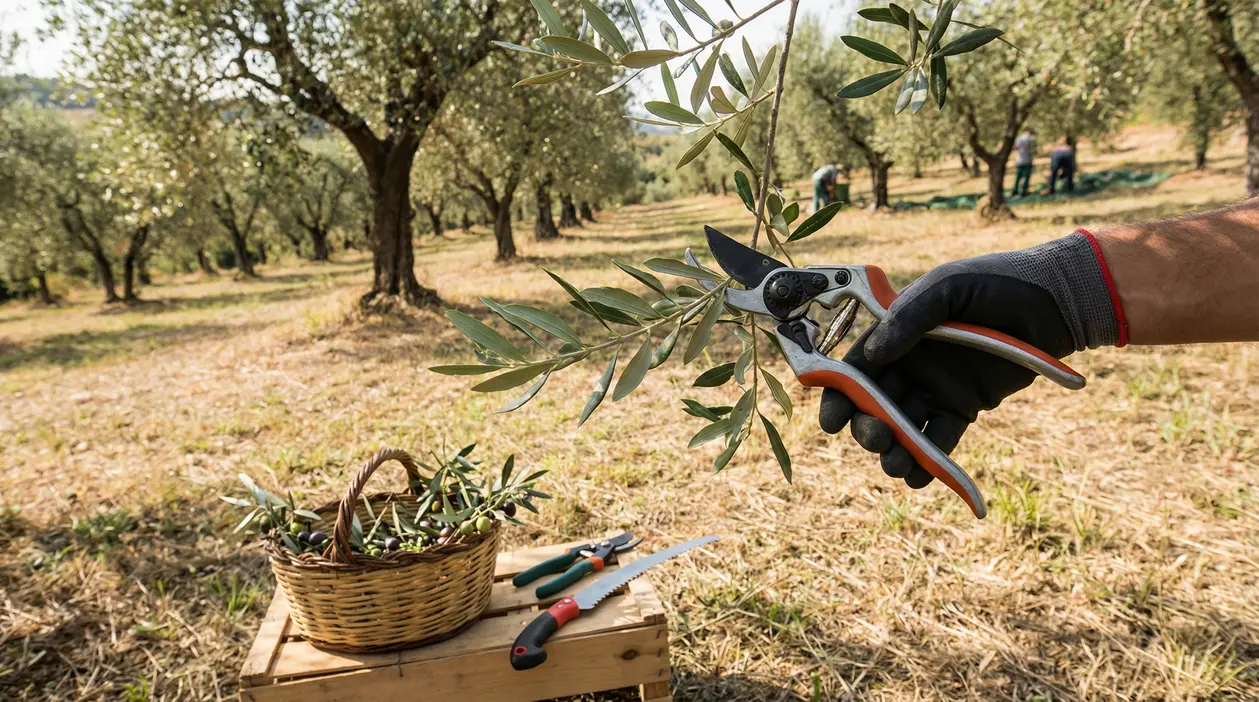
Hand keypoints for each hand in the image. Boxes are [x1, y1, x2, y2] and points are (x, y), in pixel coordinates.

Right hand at [818, 234, 1120, 487]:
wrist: (1054, 301)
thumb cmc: (995, 282)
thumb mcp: (947, 287)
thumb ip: (909, 316)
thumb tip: (872, 354)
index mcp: (895, 334)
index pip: (854, 368)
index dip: (837, 395)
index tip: (832, 421)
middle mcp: (908, 364)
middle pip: (873, 405)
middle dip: (866, 428)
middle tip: (876, 440)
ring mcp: (935, 388)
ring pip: (902, 427)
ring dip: (894, 451)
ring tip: (897, 466)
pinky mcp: (964, 407)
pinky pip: (939, 439)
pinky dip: (928, 461)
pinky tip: (920, 477)